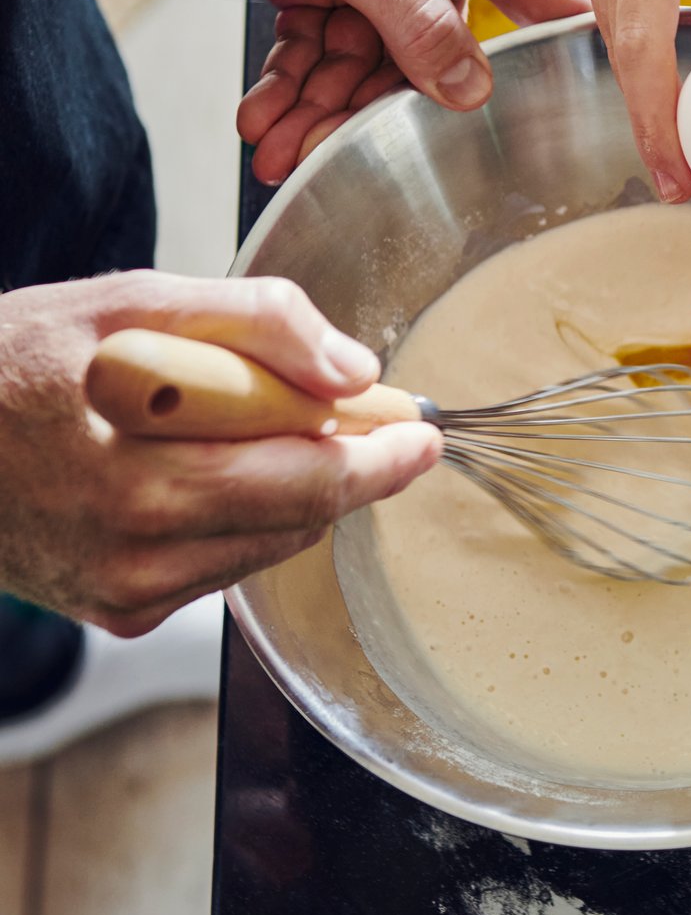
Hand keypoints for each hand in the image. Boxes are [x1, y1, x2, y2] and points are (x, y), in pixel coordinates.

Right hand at [0, 272, 440, 634]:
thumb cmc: (7, 361)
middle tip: (370, 419)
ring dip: (293, 490)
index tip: (423, 431)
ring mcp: (124, 594)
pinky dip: (241, 517)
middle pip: (300, 520)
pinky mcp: (117, 613)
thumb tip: (353, 367)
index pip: (307, 481)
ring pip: (269, 545)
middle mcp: (133, 553)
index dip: (381, 457)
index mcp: (136, 475)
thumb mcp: (124, 301)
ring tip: (259, 426)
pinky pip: (224, 565)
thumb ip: (251, 321)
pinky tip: (201, 469)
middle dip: (350, 468)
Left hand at [140, 0, 587, 183]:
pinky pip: (322, 53)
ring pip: (368, 66)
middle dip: (377, 111)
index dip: (554, 62)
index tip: (554, 127)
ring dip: (319, 109)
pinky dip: (291, 85)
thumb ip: (412, 17)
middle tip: (330, 154)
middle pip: (436, 59)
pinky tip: (263, 114)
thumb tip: (470, 87)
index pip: (542, 0)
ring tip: (276, 146)